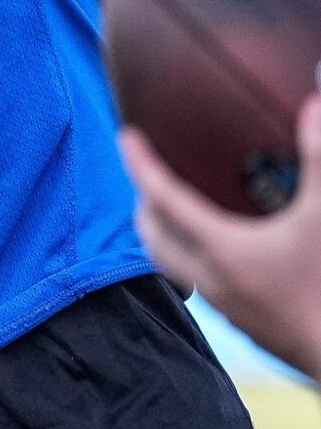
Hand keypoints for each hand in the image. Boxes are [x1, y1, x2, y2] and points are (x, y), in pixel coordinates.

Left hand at [120, 96, 320, 376]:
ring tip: (169, 209)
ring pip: (170, 263)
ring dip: (161, 232)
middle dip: (143, 201)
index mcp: (221, 249)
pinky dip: (188, 258)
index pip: (162, 197)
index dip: (141, 163)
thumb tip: (315, 106)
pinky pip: (196, 283)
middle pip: (152, 234)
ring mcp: (225, 304)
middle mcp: (212, 278)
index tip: (126, 138)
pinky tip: (214, 250)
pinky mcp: (244, 322)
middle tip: (148, 173)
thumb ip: (317, 159)